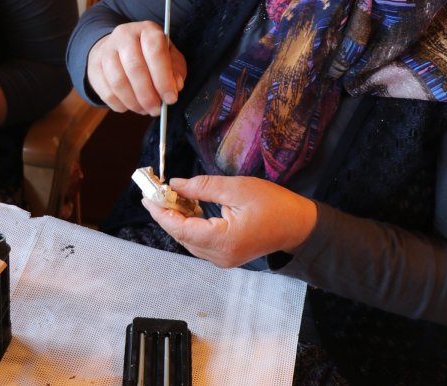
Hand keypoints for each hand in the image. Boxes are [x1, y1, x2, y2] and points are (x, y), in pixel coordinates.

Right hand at [86, 21, 186, 114]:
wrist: (119, 48)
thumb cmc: (150, 55)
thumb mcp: (169, 56)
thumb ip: (176, 70)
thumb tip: (175, 86)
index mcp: (147, 30)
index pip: (155, 51)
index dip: (164, 78)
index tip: (170, 98)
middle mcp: (124, 35)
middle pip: (135, 68)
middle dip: (148, 95)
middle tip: (156, 109)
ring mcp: (106, 50)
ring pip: (118, 82)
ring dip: (134, 102)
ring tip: (144, 109)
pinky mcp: (95, 66)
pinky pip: (106, 91)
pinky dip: (120, 104)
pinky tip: (130, 106)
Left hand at [143, 175, 316, 267]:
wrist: (299, 226)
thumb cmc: (274, 204)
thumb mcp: (237, 188)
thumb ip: (202, 188)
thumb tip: (175, 185)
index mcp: (223, 241)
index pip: (180, 228)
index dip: (161, 212)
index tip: (147, 196)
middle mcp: (219, 256)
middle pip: (182, 236)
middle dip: (166, 214)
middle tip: (155, 192)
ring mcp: (222, 259)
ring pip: (189, 240)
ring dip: (177, 220)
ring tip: (169, 197)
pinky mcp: (226, 256)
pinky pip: (199, 242)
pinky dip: (190, 226)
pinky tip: (188, 208)